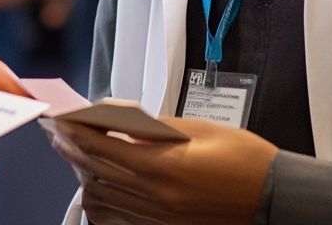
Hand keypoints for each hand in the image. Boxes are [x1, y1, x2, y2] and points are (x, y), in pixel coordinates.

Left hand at [46, 117, 275, 224]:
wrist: (274, 198)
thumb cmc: (245, 161)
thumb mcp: (198, 130)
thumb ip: (153, 127)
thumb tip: (120, 120)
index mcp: (163, 169)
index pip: (102, 148)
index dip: (76, 131)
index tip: (62, 118)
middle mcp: (155, 198)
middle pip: (96, 172)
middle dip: (72, 149)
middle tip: (57, 132)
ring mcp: (159, 219)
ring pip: (102, 198)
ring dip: (83, 174)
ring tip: (74, 153)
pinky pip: (119, 220)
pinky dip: (101, 203)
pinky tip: (96, 188)